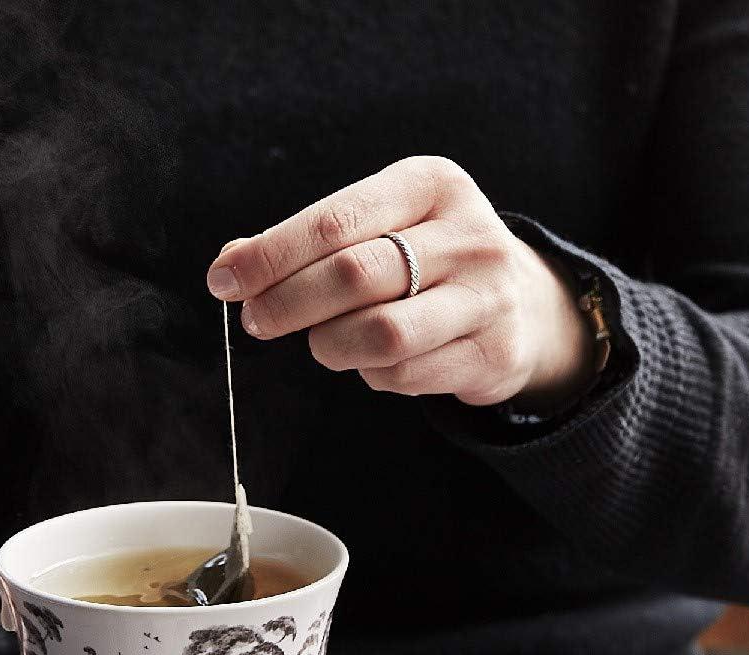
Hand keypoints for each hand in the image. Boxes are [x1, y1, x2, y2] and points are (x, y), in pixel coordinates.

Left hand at [207, 156, 593, 406]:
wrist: (523, 305)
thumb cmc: (427, 260)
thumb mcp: (380, 227)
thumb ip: (308, 243)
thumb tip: (230, 265)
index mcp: (431, 185)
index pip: (335, 222)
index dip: (271, 256)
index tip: (225, 281)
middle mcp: (467, 235)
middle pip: (353, 276)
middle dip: (287, 304)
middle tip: (257, 320)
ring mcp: (486, 296)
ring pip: (381, 334)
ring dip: (331, 346)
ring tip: (323, 343)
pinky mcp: (492, 352)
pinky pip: (404, 375)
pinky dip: (372, 374)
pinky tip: (375, 360)